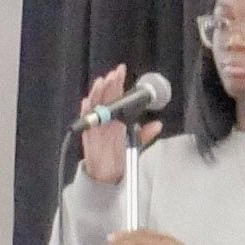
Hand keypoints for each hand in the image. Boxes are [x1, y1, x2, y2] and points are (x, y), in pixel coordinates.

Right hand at [77, 66, 164, 183]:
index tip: (121, 70)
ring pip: (95, 105)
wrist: (106, 173)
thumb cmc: (118, 154)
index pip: (116, 94)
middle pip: (106, 96)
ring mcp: (96, 125)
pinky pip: (86, 121)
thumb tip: (158, 124)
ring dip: (98, 93)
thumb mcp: (135, 142)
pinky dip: (86, 111)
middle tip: (114, 73)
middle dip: (109, 84)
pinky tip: (87, 102)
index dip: (118, 82)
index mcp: (114, 116)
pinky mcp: (89, 135)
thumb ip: (145, 133)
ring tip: (102, 82)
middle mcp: (104, 117)